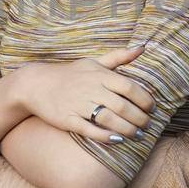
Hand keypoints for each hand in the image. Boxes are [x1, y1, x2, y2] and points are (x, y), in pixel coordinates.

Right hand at [10, 46, 155, 141]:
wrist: (36, 84)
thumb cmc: (70, 74)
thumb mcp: (93, 62)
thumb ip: (118, 57)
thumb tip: (142, 47)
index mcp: (99, 75)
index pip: (129, 87)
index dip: (144, 100)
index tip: (152, 109)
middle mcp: (91, 89)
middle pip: (122, 106)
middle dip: (139, 119)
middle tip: (147, 125)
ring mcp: (78, 104)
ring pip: (109, 120)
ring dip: (127, 130)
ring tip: (138, 135)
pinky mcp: (68, 119)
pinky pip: (90, 130)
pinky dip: (106, 136)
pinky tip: (118, 140)